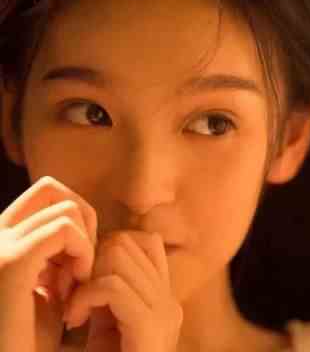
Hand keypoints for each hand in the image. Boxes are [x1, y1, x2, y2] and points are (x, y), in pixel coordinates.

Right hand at [0, 176, 96, 351]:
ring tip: (76, 283)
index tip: (78, 261)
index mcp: (1, 240)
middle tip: (83, 262)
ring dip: (85, 243)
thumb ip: (60, 254)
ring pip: (65, 208)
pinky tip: (78, 285)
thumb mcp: (49, 287)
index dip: (75, 219)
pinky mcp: (10, 264)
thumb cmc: (30, 338)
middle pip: (51, 188)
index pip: (44, 195)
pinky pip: (64, 229)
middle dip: (82, 220)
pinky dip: (84, 252)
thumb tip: (83, 230)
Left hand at [62, 231, 182, 351]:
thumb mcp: (107, 317)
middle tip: (74, 292)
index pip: (146, 240)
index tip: (88, 276)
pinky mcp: (151, 325)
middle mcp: (169, 298)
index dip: (109, 248)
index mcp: (164, 294)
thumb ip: (110, 284)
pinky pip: (111, 286)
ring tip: (75, 307)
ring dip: (85, 279)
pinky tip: (74, 320)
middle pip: (126, 242)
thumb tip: (97, 250)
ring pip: (117, 256)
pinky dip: (84, 297)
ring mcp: (165, 310)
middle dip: (92, 261)